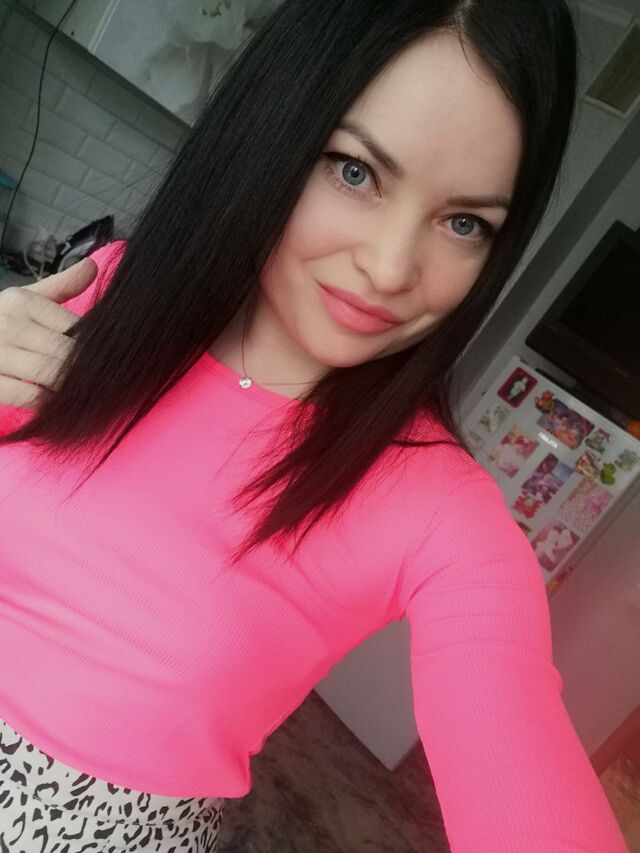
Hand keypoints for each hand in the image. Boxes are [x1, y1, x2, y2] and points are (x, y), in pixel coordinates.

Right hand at [0, 257, 96, 409]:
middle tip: (104, 381)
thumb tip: (93, 266)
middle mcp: (8, 324)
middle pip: (68, 352)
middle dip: (88, 370)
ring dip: (72, 387)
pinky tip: (55, 403)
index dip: (95, 346)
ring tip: (85, 393)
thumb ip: (60, 287)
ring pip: (54, 374)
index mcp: (20, 302)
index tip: (109, 357)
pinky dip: (49, 402)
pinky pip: (32, 397)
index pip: (75, 326)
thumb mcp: (22, 301)